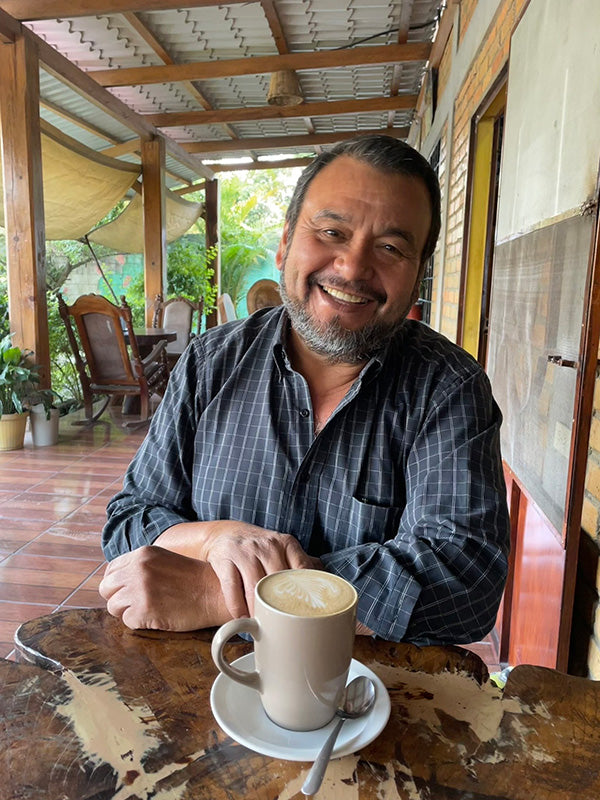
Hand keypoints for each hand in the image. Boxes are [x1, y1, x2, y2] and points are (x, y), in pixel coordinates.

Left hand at [99, 545, 229, 630]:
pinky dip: (139, 623)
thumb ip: (142, 566)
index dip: (117, 583)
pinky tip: (157, 616)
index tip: (126, 591)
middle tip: (135, 603)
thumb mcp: (165, 561)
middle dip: (118, 597)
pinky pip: (127, 621)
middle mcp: (137, 569)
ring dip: (128, 611)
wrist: (216, 593)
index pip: (110, 570)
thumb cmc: (194, 580)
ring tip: (149, 610)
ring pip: (113, 606)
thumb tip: (119, 581)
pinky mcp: (144, 610)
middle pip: (106, 588)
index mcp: (142, 554)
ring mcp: (139, 589)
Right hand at [196, 521, 317, 618]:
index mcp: (286, 543)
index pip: (302, 570)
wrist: (225, 534)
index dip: (306, 593)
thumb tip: (328, 583)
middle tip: (286, 627)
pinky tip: (242, 618)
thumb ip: (301, 565)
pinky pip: (232, 588)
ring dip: (258, 611)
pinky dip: (237, 608)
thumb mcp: (282, 549)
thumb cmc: (260, 548)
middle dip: (281, 607)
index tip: (309, 613)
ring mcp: (245, 551)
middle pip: (278, 582)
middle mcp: (267, 545)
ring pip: (255, 588)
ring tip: (262, 626)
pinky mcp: (224, 559)